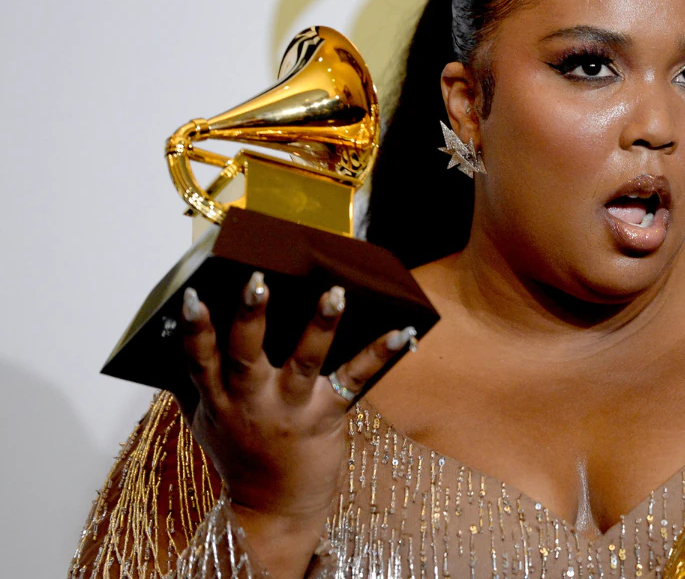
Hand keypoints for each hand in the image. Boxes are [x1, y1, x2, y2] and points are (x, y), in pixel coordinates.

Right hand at [178, 271, 409, 577]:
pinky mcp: (327, 416)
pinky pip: (355, 380)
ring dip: (319, 326)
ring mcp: (291, 410)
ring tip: (334, 293)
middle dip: (250, 317)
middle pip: (246, 355)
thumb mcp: (207, 420)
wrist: (273, 509)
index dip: (194, 329)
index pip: (199, 360)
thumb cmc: (240, 455)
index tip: (191, 297)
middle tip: (257, 280)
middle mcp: (252, 402)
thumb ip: (196, 380)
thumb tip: (179, 329)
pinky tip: (399, 331)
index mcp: (219, 399)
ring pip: (304, 362)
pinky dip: (378, 355)